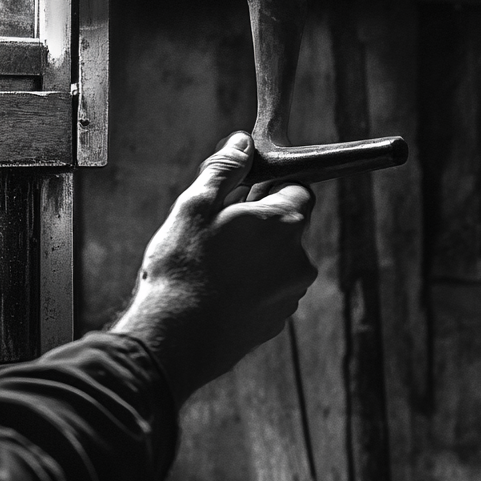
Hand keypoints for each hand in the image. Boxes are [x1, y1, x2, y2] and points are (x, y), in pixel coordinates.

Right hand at [111, 131, 316, 404]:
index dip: (272, 188)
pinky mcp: (279, 320)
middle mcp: (299, 260)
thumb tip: (242, 144)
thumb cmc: (185, 268)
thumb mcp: (196, 206)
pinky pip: (270, 292)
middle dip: (260, 224)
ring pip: (278, 262)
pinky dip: (251, 287)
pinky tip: (219, 293)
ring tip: (214, 268)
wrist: (181, 336)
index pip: (299, 190)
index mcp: (284, 224)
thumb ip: (225, 171)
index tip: (245, 195)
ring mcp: (292, 293)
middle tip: (219, 234)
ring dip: (255, 258)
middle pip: (288, 228)